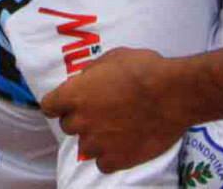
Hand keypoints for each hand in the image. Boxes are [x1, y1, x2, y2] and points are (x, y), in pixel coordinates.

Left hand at [41, 47, 189, 170]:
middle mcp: (81, 122)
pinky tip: (125, 143)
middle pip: (68, 126)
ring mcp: (97, 144)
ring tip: (117, 128)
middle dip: (82, 119)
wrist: (173, 94)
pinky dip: (111, 156)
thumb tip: (84, 81)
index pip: (49, 106)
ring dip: (96, 139)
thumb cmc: (144, 69)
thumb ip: (91, 73)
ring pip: (85, 147)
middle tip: (103, 112)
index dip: (59, 103)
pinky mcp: (116, 161)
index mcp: (75, 95)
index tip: (69, 102)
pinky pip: (103, 163)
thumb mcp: (112, 58)